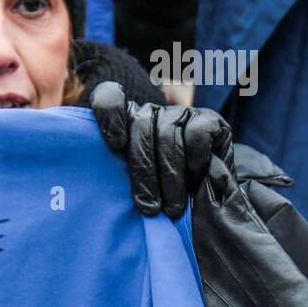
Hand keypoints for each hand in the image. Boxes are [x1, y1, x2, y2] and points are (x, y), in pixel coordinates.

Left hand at [90, 84, 232, 219]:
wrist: (208, 204)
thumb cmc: (159, 203)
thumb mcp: (133, 193)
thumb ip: (113, 179)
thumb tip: (99, 187)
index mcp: (125, 125)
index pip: (109, 97)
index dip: (110, 115)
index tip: (116, 145)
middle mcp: (151, 113)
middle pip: (140, 124)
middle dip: (143, 170)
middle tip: (148, 207)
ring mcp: (180, 114)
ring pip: (168, 133)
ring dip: (170, 175)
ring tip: (172, 209)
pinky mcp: (209, 120)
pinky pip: (196, 134)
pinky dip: (195, 159)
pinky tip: (195, 179)